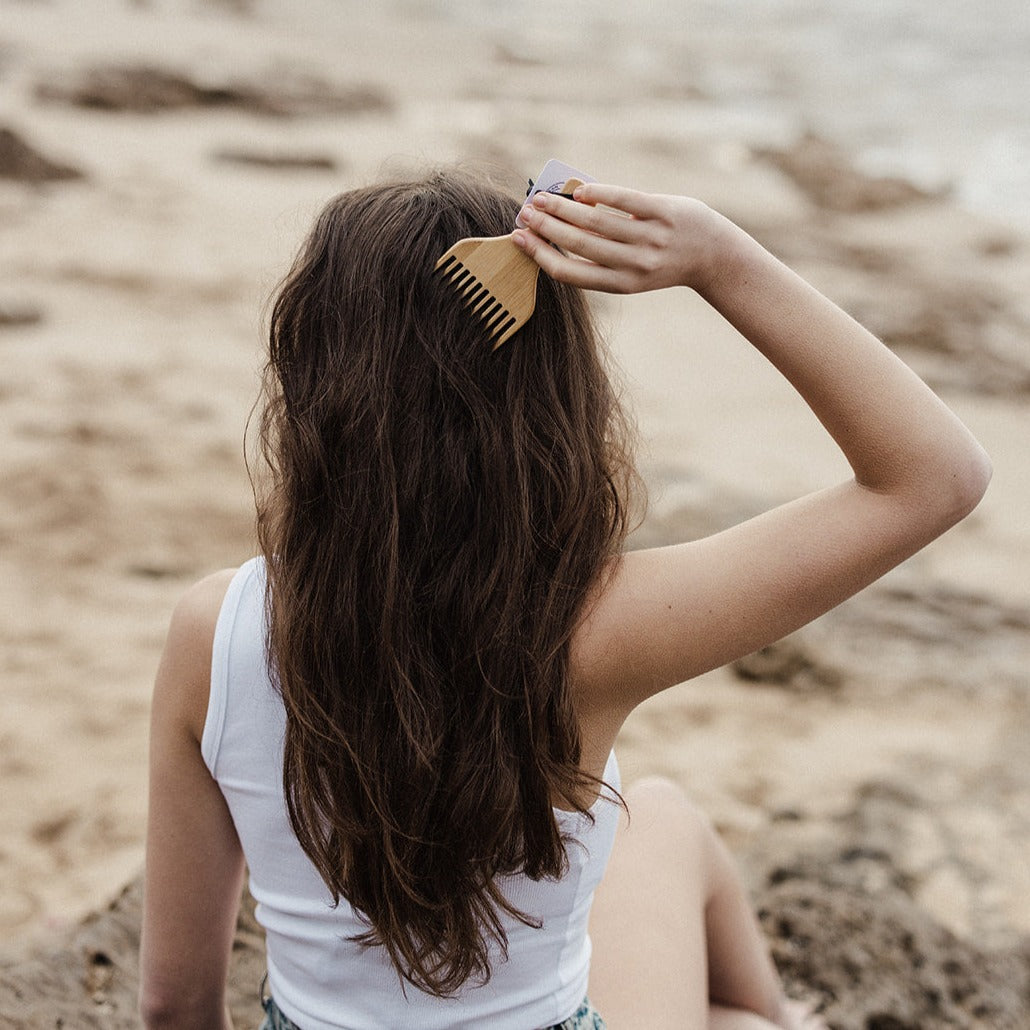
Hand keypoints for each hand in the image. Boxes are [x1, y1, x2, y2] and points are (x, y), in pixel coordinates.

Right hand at [511, 182, 727, 294]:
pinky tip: (579, 190)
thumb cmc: (666, 261)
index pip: (571, 272)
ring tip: (543, 197)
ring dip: (564, 207)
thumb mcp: (634, 271)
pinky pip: (624, 200)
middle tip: (524, 212)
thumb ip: (602, 256)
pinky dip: (598, 193)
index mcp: (622, 284)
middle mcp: (634, 265)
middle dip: (547, 227)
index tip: (519, 238)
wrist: (714, 256)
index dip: (541, 255)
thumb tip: (562, 226)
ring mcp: (650, 239)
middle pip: (579, 243)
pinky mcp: (664, 213)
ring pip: (596, 221)